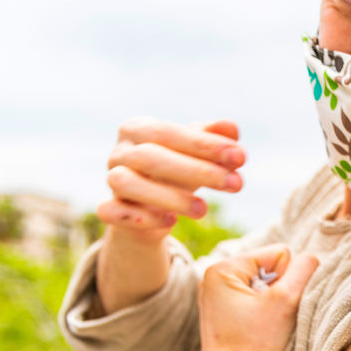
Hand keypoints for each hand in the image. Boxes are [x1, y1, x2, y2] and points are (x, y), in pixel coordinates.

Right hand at [99, 118, 244, 240]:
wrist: (150, 209)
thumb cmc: (176, 172)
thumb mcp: (195, 155)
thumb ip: (211, 140)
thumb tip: (233, 128)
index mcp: (138, 129)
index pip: (169, 132)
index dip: (204, 144)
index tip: (240, 156)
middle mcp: (119, 153)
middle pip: (150, 157)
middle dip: (197, 170)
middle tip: (237, 184)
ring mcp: (110, 181)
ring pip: (127, 183)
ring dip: (169, 197)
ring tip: (205, 210)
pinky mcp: (110, 210)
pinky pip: (113, 212)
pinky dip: (140, 217)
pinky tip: (171, 222)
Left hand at [198, 245, 318, 350]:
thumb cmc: (258, 345)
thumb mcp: (286, 301)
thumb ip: (304, 269)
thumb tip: (312, 257)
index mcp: (221, 269)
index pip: (277, 254)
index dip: (288, 280)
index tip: (277, 307)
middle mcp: (212, 280)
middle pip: (267, 270)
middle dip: (278, 291)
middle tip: (272, 319)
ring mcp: (214, 298)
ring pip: (262, 288)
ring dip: (273, 304)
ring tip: (265, 328)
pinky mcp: (220, 316)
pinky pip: (252, 303)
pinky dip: (262, 315)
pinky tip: (258, 334)